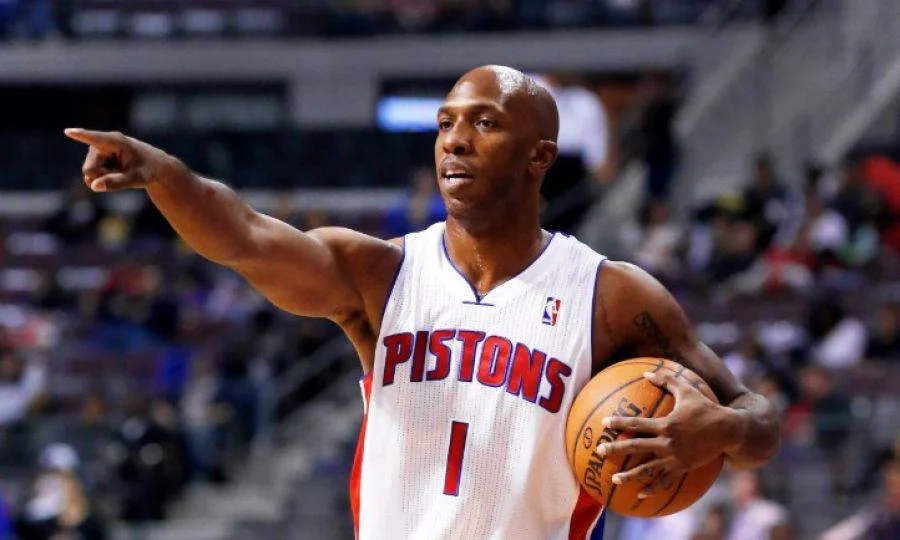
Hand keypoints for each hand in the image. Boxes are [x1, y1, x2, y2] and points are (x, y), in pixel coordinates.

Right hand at [64, 128, 183, 191]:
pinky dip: (103, 179)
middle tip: (122, 174)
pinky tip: (115, 173)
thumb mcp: (136, 179)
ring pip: (89, 174)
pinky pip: (91, 176)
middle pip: (89, 169)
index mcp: (115, 141)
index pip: (94, 138)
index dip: (80, 135)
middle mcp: (101, 143)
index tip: (68, 131)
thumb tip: (94, 186)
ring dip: (104, 178)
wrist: (153, 166)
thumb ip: (116, 183)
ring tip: (120, 172)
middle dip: (102, 177)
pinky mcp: (95, 158)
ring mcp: (96, 151)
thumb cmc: (148, 169)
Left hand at [595, 370, 740, 497]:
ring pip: (648, 469)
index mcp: (666, 424)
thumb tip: (646, 372)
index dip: (619, 423)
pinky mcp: (682, 468)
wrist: (728, 431)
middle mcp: (667, 442)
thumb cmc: (706, 407)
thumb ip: (666, 380)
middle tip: (599, 451)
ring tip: (614, 480)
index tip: (604, 424)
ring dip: (630, 476)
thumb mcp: (687, 390)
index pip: (637, 424)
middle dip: (616, 449)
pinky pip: (664, 481)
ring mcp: (674, 458)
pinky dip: (652, 489)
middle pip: (636, 447)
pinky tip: (640, 495)